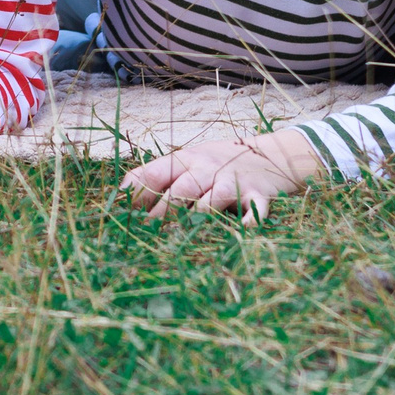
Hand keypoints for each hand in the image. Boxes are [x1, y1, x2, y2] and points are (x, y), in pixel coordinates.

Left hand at [122, 129, 323, 222]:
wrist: (271, 153)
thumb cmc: (219, 162)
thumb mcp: (190, 160)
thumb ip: (160, 174)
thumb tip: (122, 194)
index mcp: (186, 159)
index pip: (156, 173)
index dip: (138, 195)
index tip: (125, 216)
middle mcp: (207, 168)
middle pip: (180, 190)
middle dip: (162, 214)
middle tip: (147, 237)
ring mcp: (233, 181)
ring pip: (212, 202)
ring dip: (198, 220)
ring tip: (182, 240)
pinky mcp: (258, 196)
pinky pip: (254, 211)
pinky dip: (248, 223)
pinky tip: (240, 232)